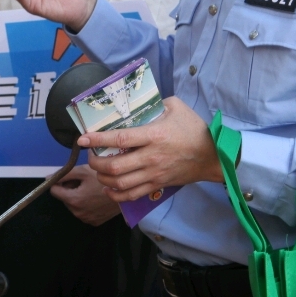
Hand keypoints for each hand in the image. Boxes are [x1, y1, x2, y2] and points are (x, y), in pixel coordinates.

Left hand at [50, 164, 119, 225]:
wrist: (127, 191)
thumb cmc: (105, 179)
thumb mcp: (83, 171)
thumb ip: (64, 174)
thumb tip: (48, 178)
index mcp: (73, 200)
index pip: (54, 191)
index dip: (59, 182)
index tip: (69, 177)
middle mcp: (78, 213)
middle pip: (64, 198)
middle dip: (70, 189)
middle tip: (83, 181)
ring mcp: (87, 219)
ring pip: (74, 205)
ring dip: (78, 197)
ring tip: (91, 189)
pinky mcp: (95, 222)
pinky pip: (84, 212)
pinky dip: (86, 205)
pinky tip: (96, 197)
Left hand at [83, 98, 220, 201]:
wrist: (214, 156)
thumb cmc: (195, 130)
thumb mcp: (177, 107)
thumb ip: (156, 103)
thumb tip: (137, 101)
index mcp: (154, 136)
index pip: (120, 139)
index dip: (98, 139)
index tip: (82, 138)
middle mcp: (151, 157)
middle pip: (115, 166)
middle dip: (96, 162)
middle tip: (90, 155)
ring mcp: (154, 174)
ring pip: (120, 183)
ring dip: (103, 178)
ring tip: (98, 170)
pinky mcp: (157, 185)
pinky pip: (132, 195)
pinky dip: (116, 195)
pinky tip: (107, 188)